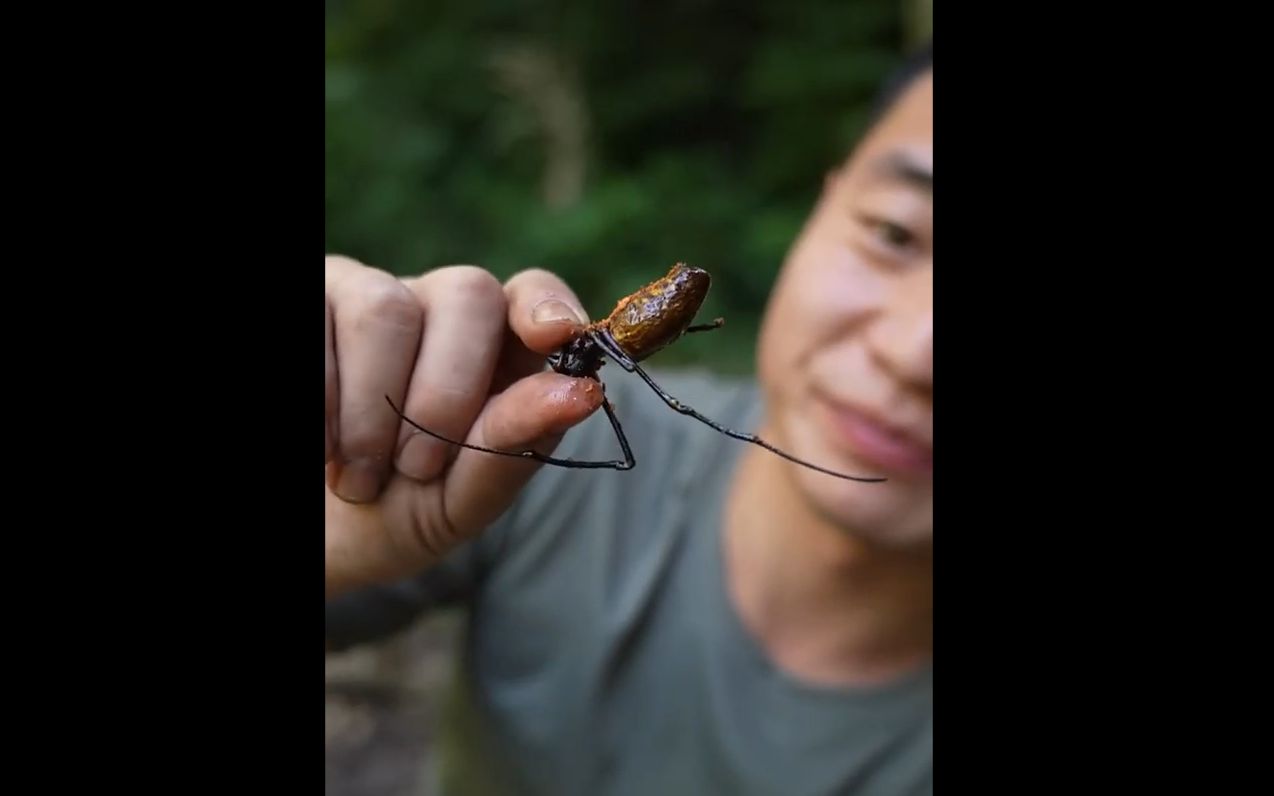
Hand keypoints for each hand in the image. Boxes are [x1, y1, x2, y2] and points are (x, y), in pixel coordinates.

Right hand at [325, 255, 600, 597]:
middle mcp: (437, 308)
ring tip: (360, 476)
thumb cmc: (396, 512)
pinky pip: (320, 328)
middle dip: (448, 390)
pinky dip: (325, 402)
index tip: (556, 336)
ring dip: (374, 406)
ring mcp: (367, 294)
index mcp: (495, 349)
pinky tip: (323, 449)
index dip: (546, 306)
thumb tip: (583, 391)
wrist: (315, 535)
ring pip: (387, 309)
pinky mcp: (312, 300)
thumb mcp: (461, 499)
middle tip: (418, 468)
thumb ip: (516, 444)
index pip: (533, 294)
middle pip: (468, 293)